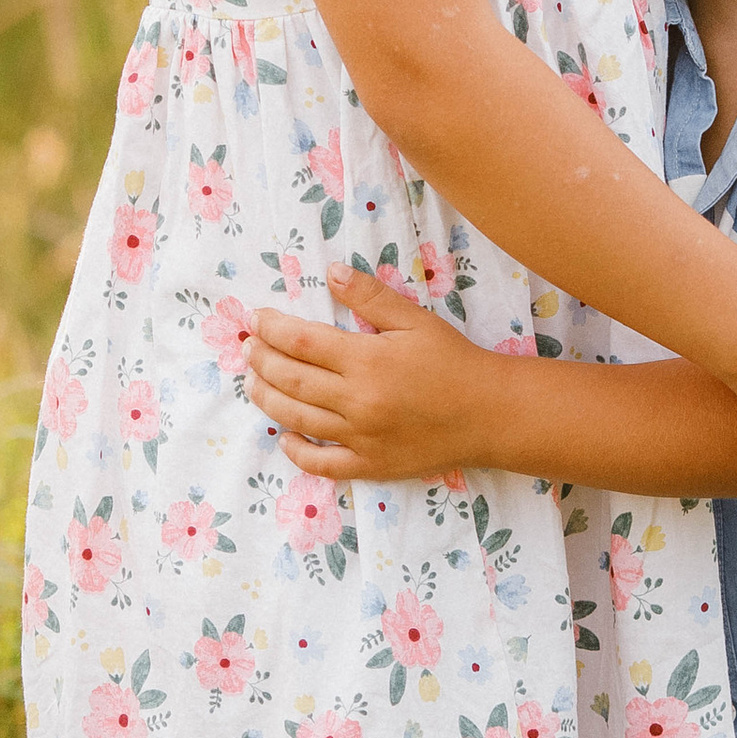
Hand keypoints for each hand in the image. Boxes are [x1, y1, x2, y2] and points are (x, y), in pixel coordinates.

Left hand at [244, 267, 498, 481]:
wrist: (489, 414)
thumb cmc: (452, 360)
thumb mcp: (414, 319)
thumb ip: (370, 296)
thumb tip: (331, 272)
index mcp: (366, 360)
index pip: (301, 342)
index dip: (271, 329)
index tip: (256, 319)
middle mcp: (357, 401)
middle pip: (290, 380)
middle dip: (261, 361)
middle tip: (247, 348)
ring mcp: (361, 437)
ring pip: (297, 419)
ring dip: (266, 399)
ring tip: (252, 383)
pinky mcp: (370, 465)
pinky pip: (322, 464)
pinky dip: (297, 452)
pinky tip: (285, 436)